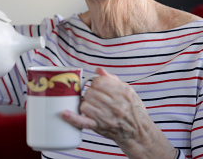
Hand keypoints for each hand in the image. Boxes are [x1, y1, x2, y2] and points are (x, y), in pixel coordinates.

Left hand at [61, 68, 176, 157]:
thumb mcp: (128, 91)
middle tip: (96, 98)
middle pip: (90, 92)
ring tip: (93, 106)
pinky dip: (73, 117)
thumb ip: (112, 79)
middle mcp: (116, 104)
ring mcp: (107, 116)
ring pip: (85, 103)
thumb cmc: (133, 110)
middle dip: (91, 93)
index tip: (98, 87)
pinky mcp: (100, 127)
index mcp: (122, 92)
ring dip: (86, 103)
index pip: (99, 82)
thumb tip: (98, 70)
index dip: (96, 83)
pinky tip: (64, 113)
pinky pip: (83, 121)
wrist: (138, 132)